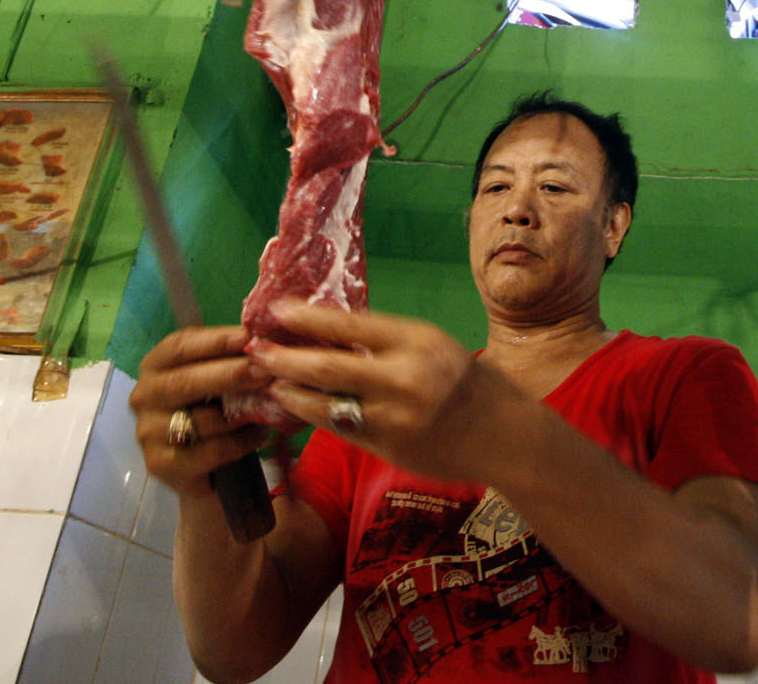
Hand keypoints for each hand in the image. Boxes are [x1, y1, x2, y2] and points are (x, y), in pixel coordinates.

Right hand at [131, 326, 274, 500]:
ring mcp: (149, 434)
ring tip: (268, 406)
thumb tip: (259, 337)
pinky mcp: (162, 465)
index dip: (214, 341)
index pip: (179, 346)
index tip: (248, 337)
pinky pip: (209, 451)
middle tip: (264, 371)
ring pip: (199, 420)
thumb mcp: (214, 380)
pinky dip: (240, 442)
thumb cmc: (211, 412)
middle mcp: (143, 397)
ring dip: (239, 413)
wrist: (204, 472)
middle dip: (229, 374)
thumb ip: (228, 358)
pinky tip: (259, 435)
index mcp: (154, 367)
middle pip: (184, 382)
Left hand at [248, 301, 523, 482]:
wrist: (500, 434)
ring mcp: (394, 417)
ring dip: (290, 390)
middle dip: (285, 357)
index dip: (309, 318)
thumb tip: (328, 332)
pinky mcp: (387, 447)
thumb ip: (385, 343)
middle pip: (328, 365)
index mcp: (417, 341)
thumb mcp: (431, 347)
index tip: (278, 310)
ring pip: (326, 402)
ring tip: (267, 379)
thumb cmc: (463, 381)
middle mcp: (404, 377)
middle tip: (257, 349)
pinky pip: (338, 428)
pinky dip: (311, 415)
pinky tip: (294, 406)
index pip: (351, 325)